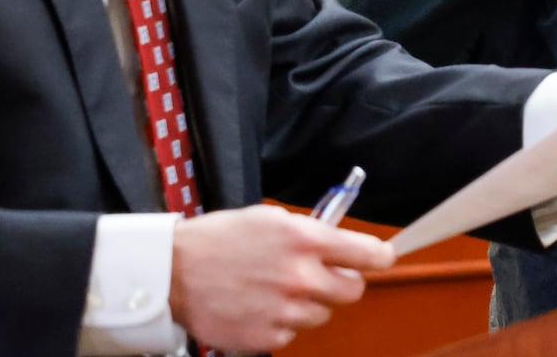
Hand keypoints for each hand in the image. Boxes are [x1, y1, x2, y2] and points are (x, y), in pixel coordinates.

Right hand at [168, 204, 394, 351]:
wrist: (174, 272)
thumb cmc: (220, 239)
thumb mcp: (270, 219)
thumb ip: (309, 233)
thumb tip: (339, 245)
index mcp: (304, 240)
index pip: (369, 255)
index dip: (380, 257)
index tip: (382, 258)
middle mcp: (301, 277)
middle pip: (353, 291)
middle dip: (343, 281)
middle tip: (323, 274)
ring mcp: (287, 311)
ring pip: (322, 313)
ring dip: (308, 302)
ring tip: (275, 288)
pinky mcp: (269, 337)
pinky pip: (293, 332)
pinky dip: (282, 321)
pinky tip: (259, 305)